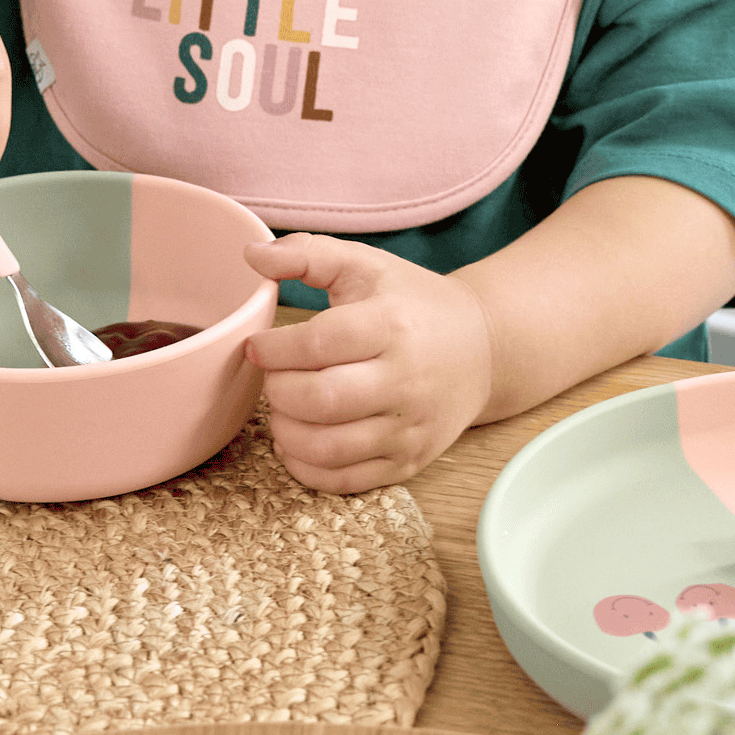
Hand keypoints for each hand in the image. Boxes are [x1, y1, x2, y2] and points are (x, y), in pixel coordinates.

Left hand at [241, 234, 494, 492]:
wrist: (483, 347)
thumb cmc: (413, 302)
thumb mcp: (366, 265)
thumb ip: (307, 254)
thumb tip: (251, 254)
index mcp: (391, 325)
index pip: (319, 343)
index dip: (274, 348)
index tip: (256, 346)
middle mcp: (405, 380)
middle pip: (320, 400)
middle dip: (277, 391)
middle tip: (273, 377)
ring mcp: (409, 427)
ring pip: (327, 448)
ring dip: (286, 431)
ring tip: (283, 408)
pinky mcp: (409, 462)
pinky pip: (345, 481)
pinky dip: (307, 467)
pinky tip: (298, 440)